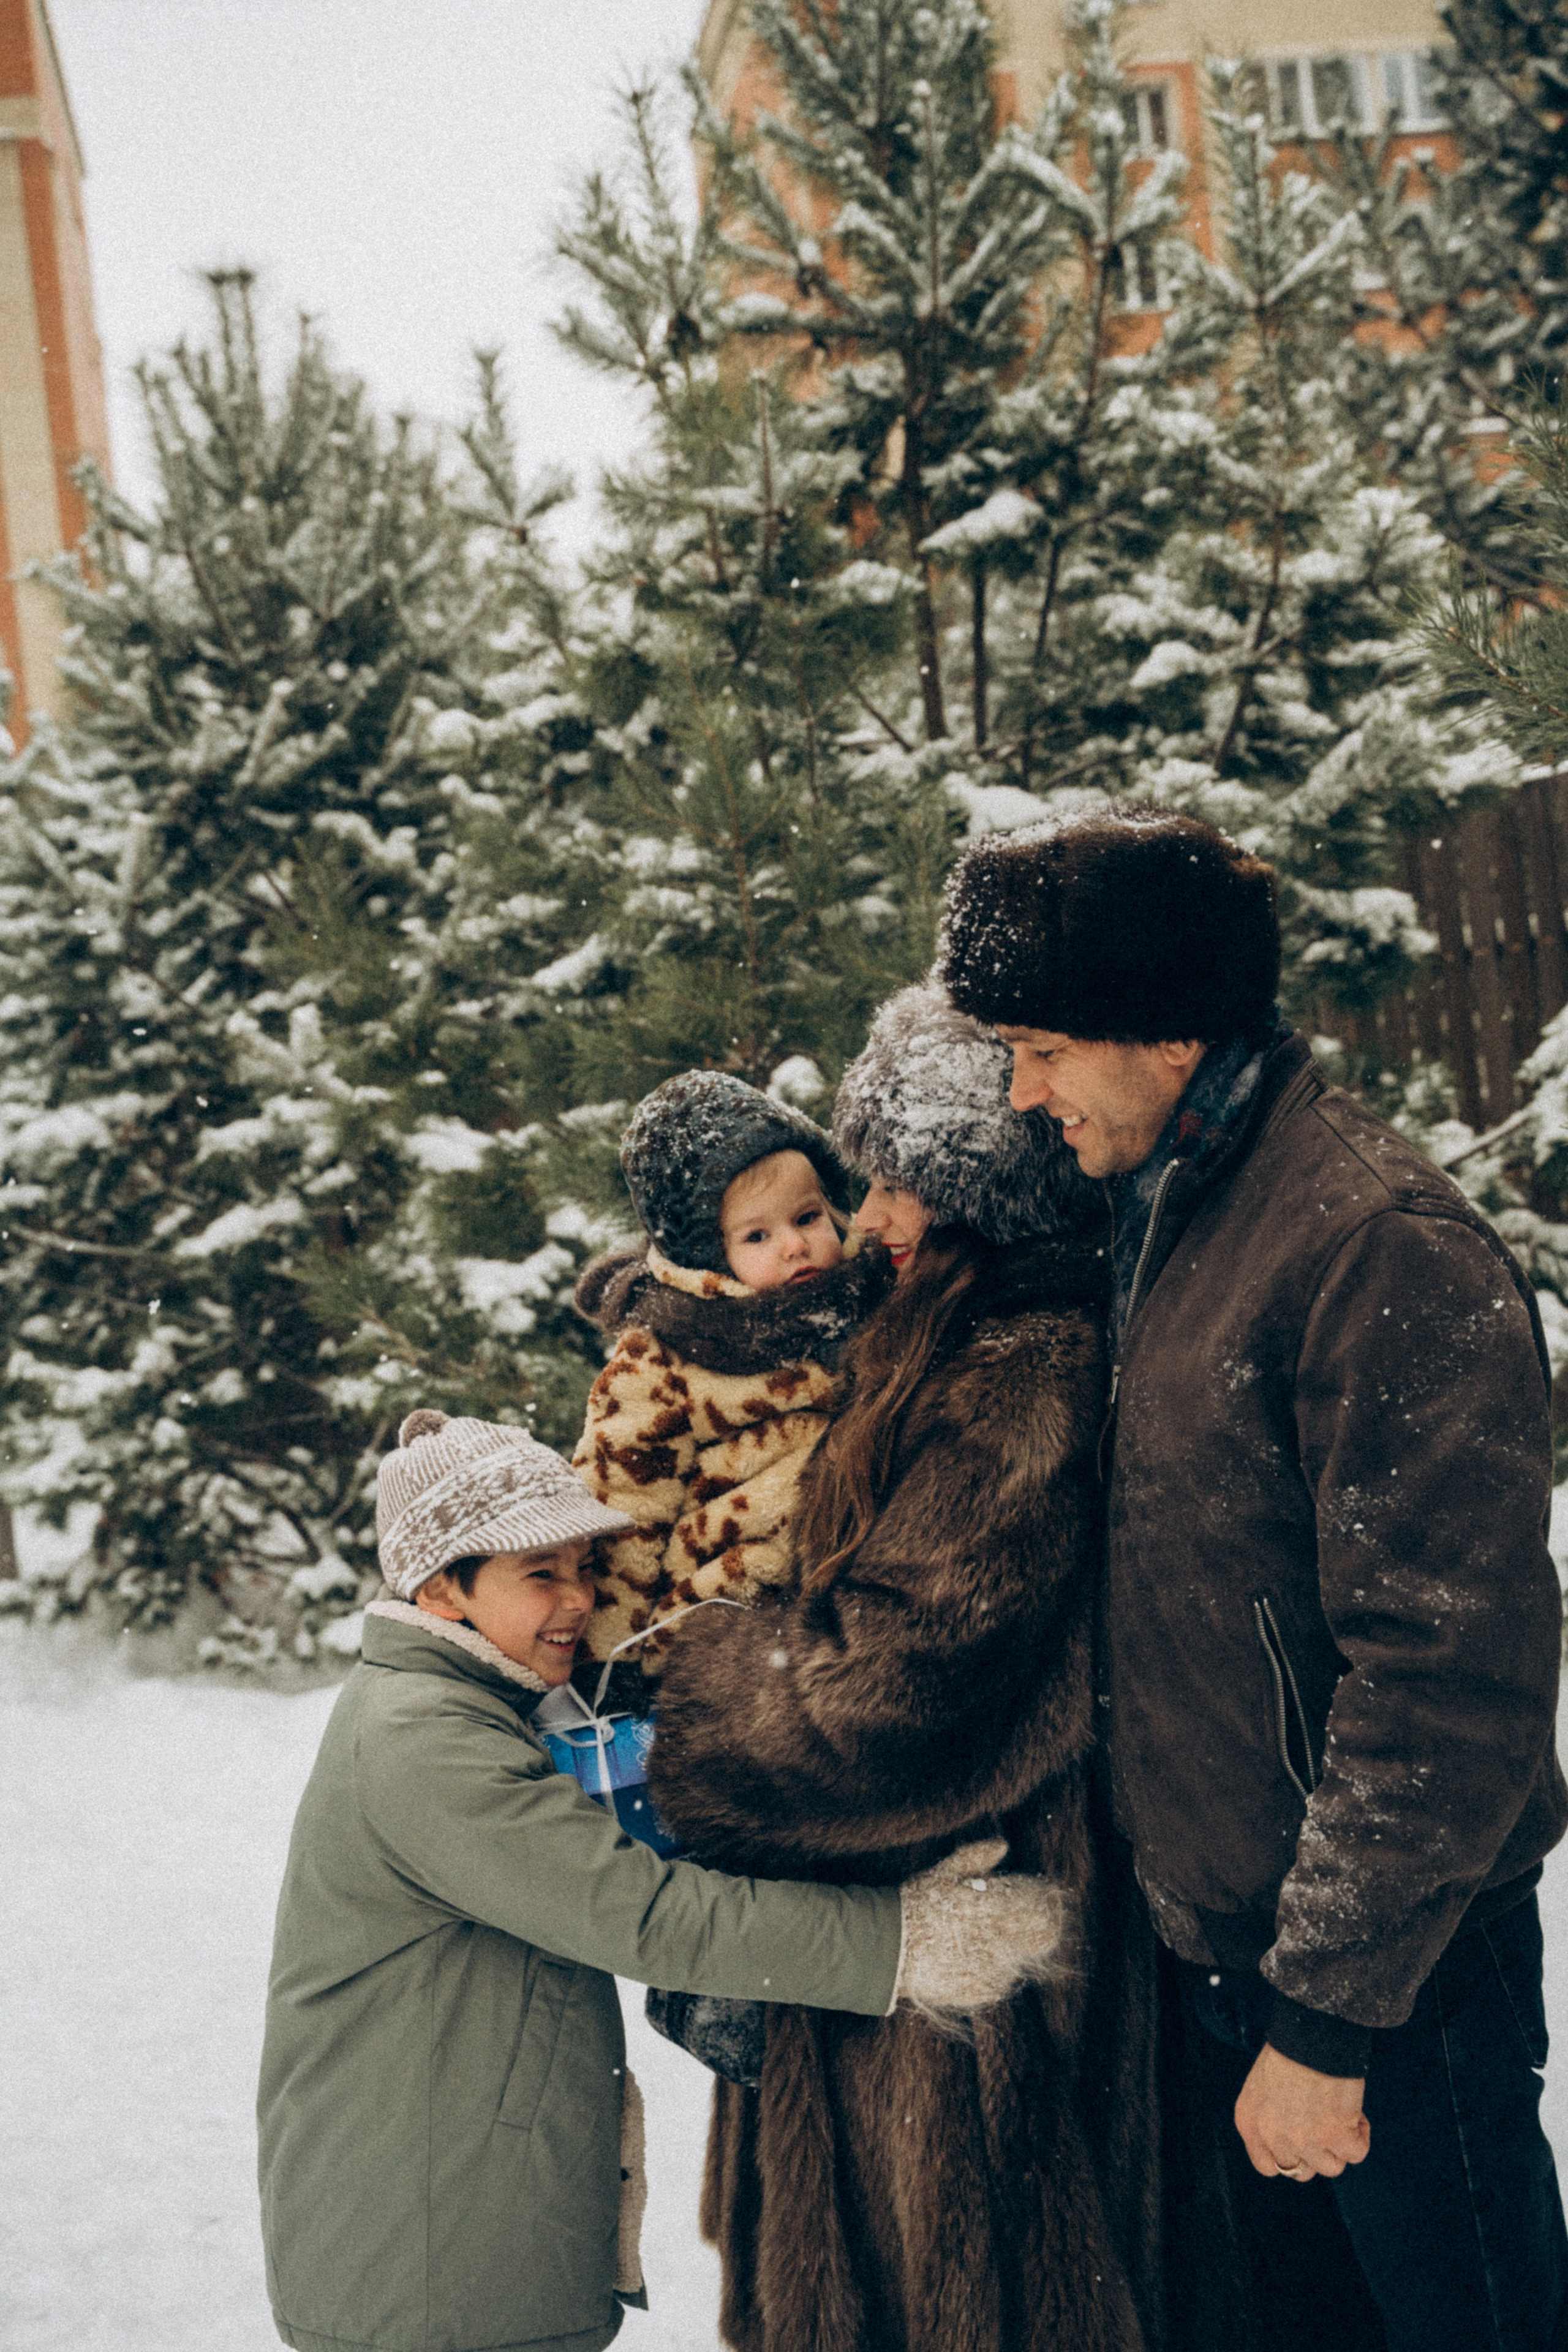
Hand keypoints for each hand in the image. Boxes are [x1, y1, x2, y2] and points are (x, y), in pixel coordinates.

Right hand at [894, 1840, 1069, 2016]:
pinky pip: (999, 1984)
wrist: (888, 1949)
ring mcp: (989, 1970)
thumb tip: (1003, 1845)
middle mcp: (997, 1940)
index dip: (1048, 1904)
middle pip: (1041, 1938)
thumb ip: (975, 1858)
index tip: (1043, 1899)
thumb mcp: (943, 1874)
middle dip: (1039, 1929)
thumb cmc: (915, 1904)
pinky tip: (973, 1962)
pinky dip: (993, 1973)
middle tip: (1024, 1923)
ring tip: (986, 1942)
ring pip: (1019, 1961)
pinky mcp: (976, 1993)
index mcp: (992, 1907)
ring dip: (1011, 1951)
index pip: (1041, 1909)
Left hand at [1234, 2041, 1369, 2179]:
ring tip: (1340, 2114)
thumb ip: (1272, 2118)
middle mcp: (1273, 2136)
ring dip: (1339, 2145)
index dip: (1289, 2158)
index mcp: (1250, 2123)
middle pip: (1301, 2171)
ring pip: (1331, 2167)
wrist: (1311, 2032)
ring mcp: (1303, 2140)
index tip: (1302, 2146)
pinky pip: (1356, 2154)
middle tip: (1324, 2124)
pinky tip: (1355, 2113)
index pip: (1266, 2166)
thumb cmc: (1291, 2050)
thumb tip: (1295, 2138)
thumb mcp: (1263, 2088)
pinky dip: (1360, 2137)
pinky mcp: (1335, 2136)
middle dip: (1316, 2151)